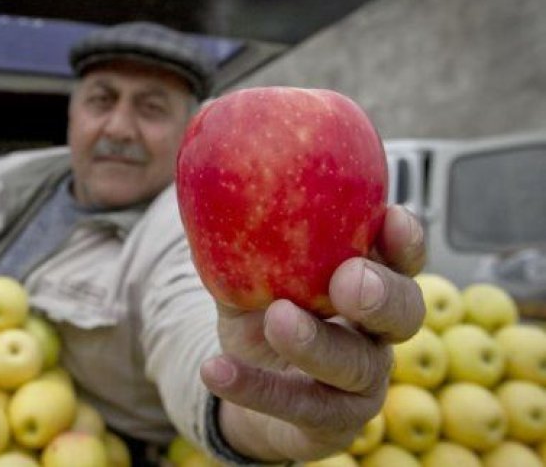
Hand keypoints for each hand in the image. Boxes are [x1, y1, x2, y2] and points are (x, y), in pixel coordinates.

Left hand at [200, 205, 425, 461]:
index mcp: (366, 282)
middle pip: (405, 313)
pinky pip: (300, 407)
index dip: (405, 241)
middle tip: (348, 280)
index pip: (402, 259)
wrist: (246, 382)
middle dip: (381, 294)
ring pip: (356, 364)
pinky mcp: (331, 422)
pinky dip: (255, 387)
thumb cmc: (258, 312)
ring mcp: (361, 381)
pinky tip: (216, 369)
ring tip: (276, 319)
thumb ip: (238, 238)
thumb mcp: (246, 272)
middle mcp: (375, 332)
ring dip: (316, 342)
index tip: (390, 217)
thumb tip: (204, 189)